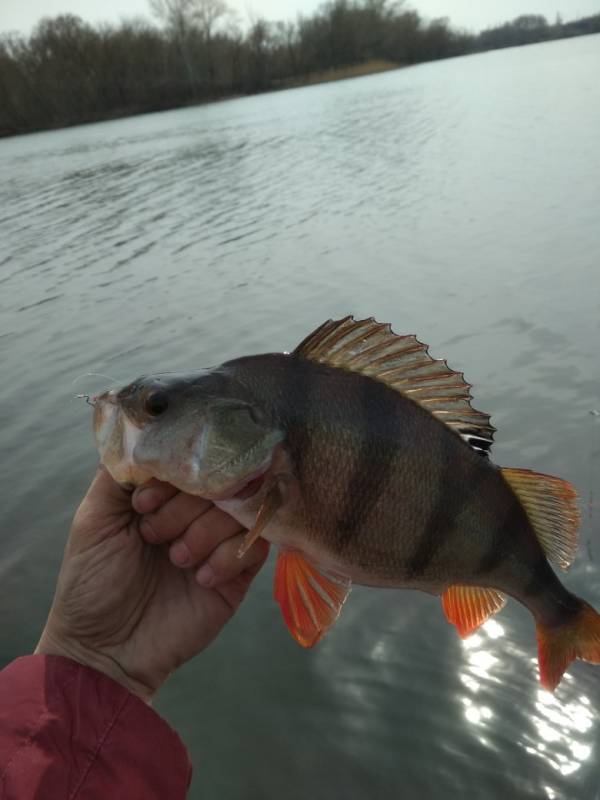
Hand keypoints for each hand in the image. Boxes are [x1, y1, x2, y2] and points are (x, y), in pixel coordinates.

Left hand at [36, 466, 268, 700]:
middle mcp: (194, 511)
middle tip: (151, 535)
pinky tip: (199, 577)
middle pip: (217, 480)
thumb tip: (139, 429)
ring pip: (238, 510)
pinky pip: (255, 545)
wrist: (105, 651)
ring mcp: (219, 541)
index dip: (172, 472)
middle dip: (182, 507)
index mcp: (164, 494)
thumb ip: (117, 472)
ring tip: (175, 560)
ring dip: (202, 533)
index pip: (188, 458)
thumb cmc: (92, 583)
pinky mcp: (238, 573)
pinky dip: (226, 557)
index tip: (141, 502)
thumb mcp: (94, 519)